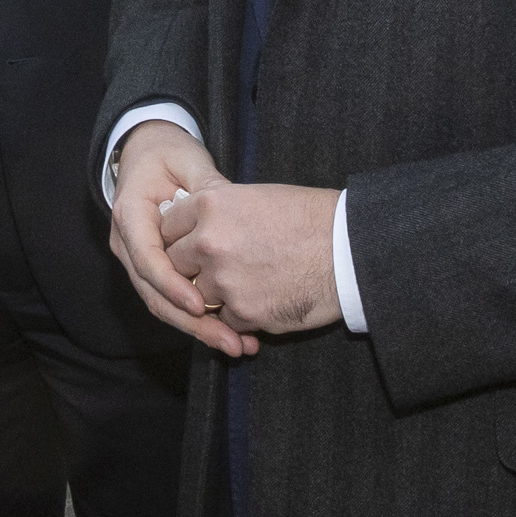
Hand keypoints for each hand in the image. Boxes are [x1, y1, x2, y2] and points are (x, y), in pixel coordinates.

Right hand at [109, 122, 250, 357]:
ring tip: (237, 345)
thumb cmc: (167, 152)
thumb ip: (206, 185)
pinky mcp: (154, 270)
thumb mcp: (188, 158)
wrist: (146, 151)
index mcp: (130, 215)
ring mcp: (138, 260)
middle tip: (230, 341)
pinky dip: (198, 318)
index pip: (147, 259)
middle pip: (154, 293)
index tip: (201, 305)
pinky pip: (171, 298)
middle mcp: (127, 244)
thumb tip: (229, 206)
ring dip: (198, 329)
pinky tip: (230, 332)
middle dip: (191, 322)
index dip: (172, 285)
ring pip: (162, 304)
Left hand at [157, 180, 343, 341]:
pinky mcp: (243, 313)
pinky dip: (239, 316)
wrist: (349, 250)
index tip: (188, 243)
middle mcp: (208, 242)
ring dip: (215, 295)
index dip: (178, 237)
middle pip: (174, 263)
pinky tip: (264, 299)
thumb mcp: (255, 197)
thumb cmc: (310, 218)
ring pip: (197, 296)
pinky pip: (225, 319)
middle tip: (214, 268)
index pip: (167, 226)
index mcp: (210, 204)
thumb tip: (193, 224)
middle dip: (190, 269)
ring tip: (247, 284)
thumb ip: (217, 210)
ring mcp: (223, 280)